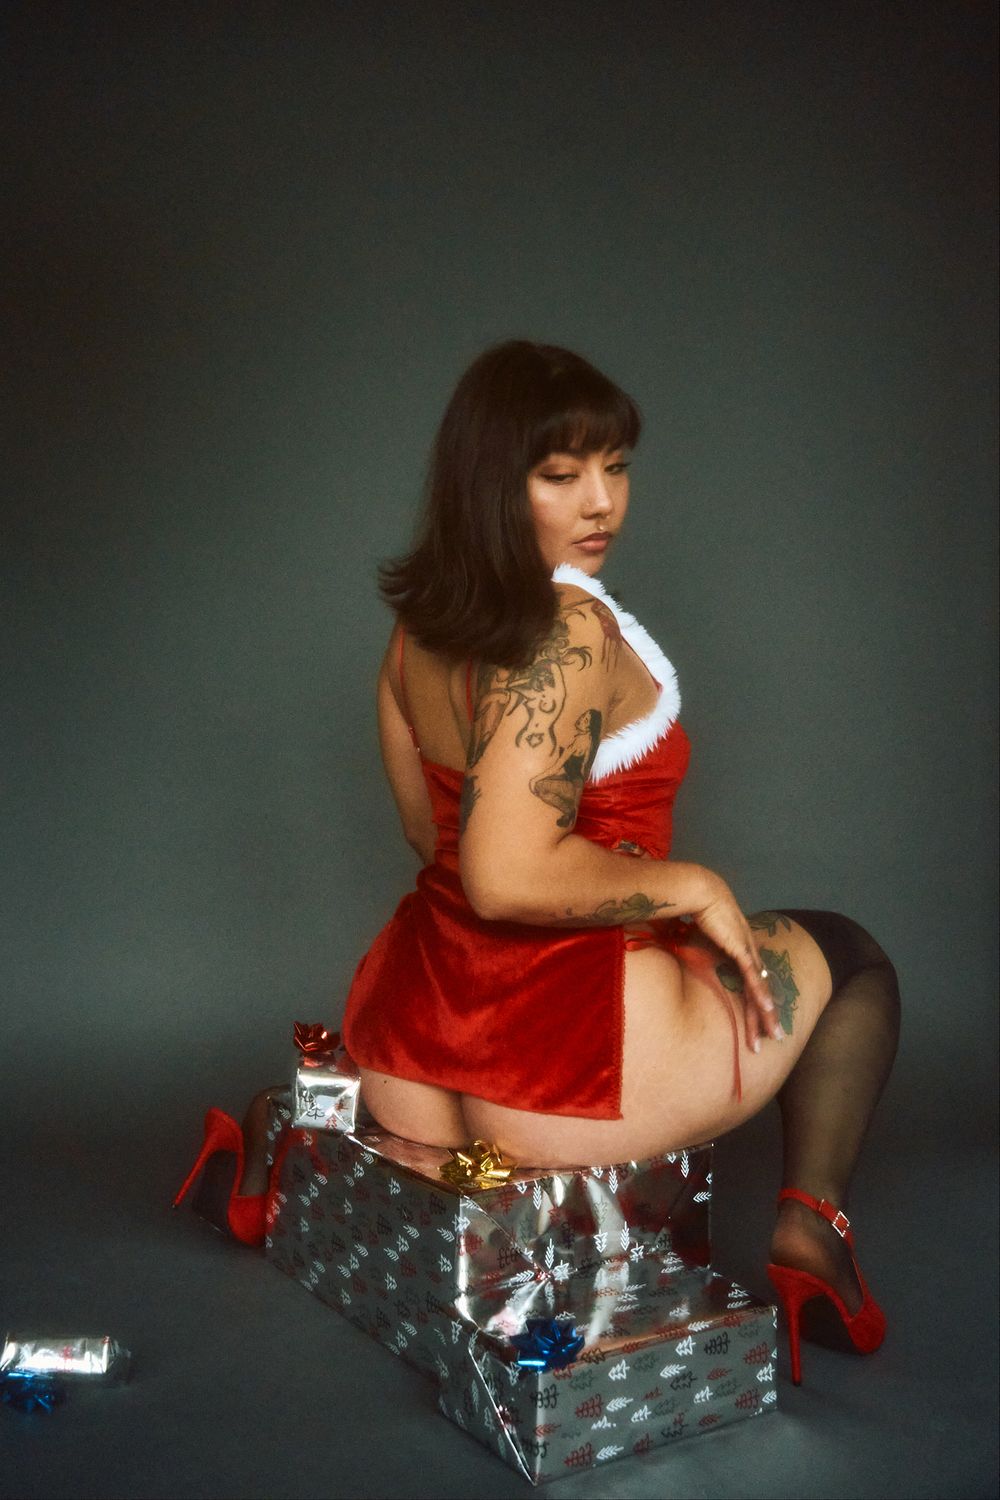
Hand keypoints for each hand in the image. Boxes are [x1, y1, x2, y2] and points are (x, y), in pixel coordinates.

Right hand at [690, 876, 783, 1052]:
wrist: (701, 891)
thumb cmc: (698, 911)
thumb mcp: (700, 938)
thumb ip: (699, 950)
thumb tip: (686, 957)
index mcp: (741, 950)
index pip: (751, 982)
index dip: (756, 1002)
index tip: (759, 1021)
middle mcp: (749, 952)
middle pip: (761, 989)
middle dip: (767, 1016)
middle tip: (776, 1037)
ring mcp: (747, 950)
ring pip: (760, 988)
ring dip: (766, 1013)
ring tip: (773, 1034)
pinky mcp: (741, 948)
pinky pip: (752, 976)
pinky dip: (760, 993)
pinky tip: (767, 1009)